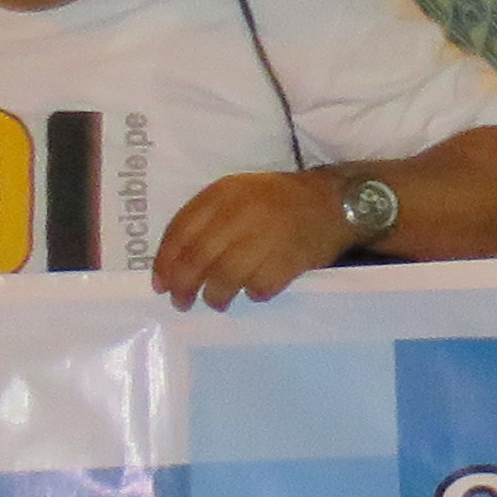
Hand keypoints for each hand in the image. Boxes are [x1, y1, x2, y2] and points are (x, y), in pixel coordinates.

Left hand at [152, 169, 369, 309]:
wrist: (335, 202)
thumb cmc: (278, 201)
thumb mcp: (238, 193)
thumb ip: (207, 219)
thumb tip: (174, 263)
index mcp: (224, 193)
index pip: (181, 231)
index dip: (165, 262)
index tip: (160, 284)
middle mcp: (242, 212)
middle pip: (199, 258)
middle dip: (184, 285)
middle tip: (181, 302)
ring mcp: (267, 236)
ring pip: (226, 276)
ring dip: (215, 296)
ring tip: (217, 302)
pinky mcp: (290, 258)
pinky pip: (260, 286)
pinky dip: (253, 294)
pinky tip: (254, 292)